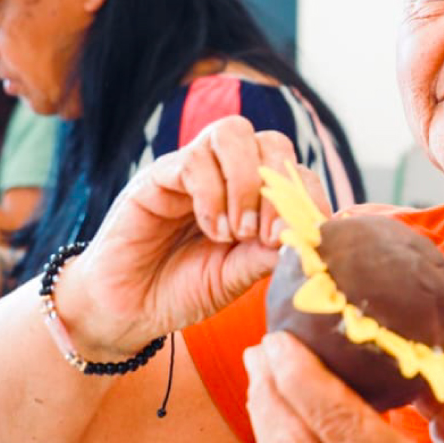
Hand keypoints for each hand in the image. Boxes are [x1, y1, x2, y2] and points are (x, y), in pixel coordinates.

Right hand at [52, 116, 317, 358]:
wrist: (129, 309)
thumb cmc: (185, 290)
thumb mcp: (238, 275)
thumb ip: (272, 252)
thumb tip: (315, 233)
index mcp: (254, 196)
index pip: (295, 171)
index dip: (308, 196)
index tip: (307, 236)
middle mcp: (226, 174)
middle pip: (271, 140)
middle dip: (279, 186)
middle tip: (267, 235)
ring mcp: (191, 170)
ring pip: (232, 133)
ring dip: (245, 184)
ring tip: (237, 233)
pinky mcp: (156, 177)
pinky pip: (192, 160)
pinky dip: (211, 194)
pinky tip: (211, 230)